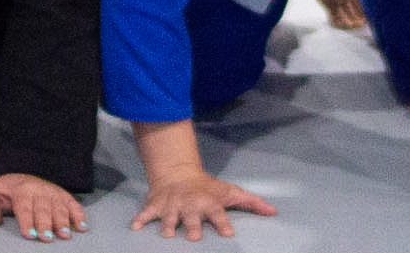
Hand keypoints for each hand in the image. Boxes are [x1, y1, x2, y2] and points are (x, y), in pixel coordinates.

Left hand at [0, 172, 87, 239]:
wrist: (22, 176)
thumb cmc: (7, 191)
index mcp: (22, 189)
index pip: (25, 207)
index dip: (27, 221)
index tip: (30, 235)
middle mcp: (39, 189)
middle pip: (43, 209)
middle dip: (45, 224)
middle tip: (47, 238)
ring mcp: (53, 192)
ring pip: (59, 207)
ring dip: (63, 221)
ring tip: (64, 235)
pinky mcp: (63, 195)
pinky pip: (73, 204)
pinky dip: (79, 215)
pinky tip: (82, 226)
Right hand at [131, 168, 276, 239]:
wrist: (178, 173)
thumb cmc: (207, 188)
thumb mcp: (230, 192)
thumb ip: (251, 203)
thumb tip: (274, 212)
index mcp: (209, 203)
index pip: (218, 213)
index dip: (223, 223)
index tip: (228, 234)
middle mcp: (190, 204)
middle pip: (192, 217)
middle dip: (193, 226)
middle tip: (195, 238)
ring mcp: (172, 205)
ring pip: (170, 216)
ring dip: (169, 226)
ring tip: (168, 235)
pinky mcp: (157, 205)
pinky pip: (147, 213)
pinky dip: (141, 219)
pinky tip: (135, 228)